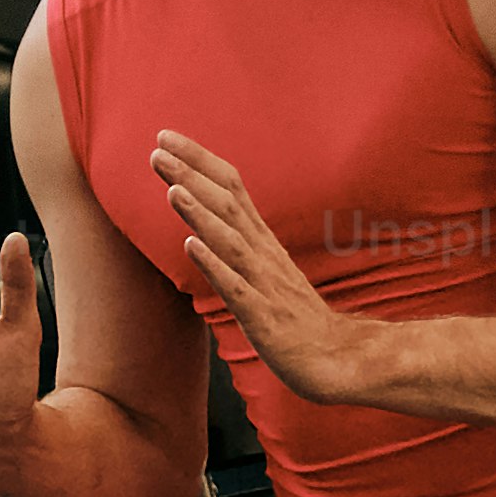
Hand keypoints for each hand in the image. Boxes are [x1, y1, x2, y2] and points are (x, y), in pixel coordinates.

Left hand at [150, 131, 382, 406]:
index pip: (231, 189)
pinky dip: (214, 265)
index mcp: (262, 242)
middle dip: (192, 176)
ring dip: (201, 213)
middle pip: (228, 206)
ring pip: (231, 242)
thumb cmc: (294, 317)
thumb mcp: (264, 270)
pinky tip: (190, 245)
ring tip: (172, 188)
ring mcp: (266, 286)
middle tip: (158, 148)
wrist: (337, 359)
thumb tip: (204, 217)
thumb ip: (239, 242)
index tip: (165, 136)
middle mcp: (264, 256)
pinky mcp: (265, 319)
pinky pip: (237, 289)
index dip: (199, 162)